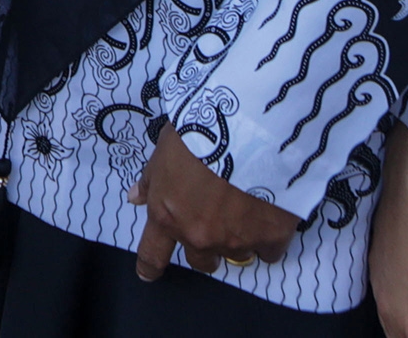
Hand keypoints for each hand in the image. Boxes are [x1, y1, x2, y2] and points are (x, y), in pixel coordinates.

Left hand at [128, 125, 297, 278]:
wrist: (249, 133)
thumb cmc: (200, 134)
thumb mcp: (164, 151)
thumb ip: (151, 180)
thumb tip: (136, 197)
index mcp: (167, 215)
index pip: (153, 253)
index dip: (149, 267)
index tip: (148, 274)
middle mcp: (199, 235)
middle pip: (200, 261)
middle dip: (204, 250)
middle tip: (213, 227)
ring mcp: (235, 240)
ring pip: (236, 254)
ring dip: (236, 239)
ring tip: (244, 211)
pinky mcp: (270, 237)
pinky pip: (268, 252)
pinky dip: (267, 239)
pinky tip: (268, 219)